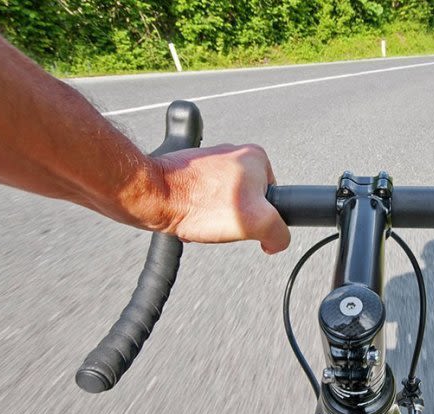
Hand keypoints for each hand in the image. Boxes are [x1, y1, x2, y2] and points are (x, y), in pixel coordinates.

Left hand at [135, 144, 289, 252]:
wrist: (155, 197)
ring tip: (204, 220)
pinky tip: (193, 217)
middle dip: (236, 218)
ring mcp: (211, 161)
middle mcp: (235, 153)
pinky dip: (200, 212)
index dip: (262, 218)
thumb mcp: (256, 222)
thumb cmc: (199, 203)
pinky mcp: (191, 170)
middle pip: (249, 200)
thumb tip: (276, 241)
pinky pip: (205, 198)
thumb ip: (278, 233)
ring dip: (216, 217)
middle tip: (222, 223)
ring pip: (225, 201)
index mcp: (257, 157)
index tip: (245, 223)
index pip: (273, 198)